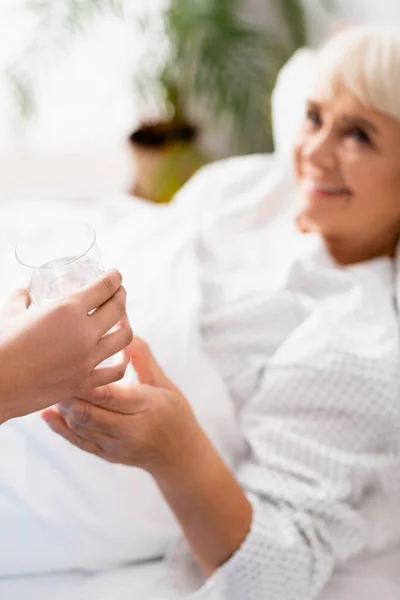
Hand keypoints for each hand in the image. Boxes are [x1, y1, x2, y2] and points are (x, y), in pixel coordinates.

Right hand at [0, 270, 132, 422]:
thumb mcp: (9, 312)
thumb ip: (22, 297)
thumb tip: (27, 291)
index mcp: (67, 309)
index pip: (104, 287)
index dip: (114, 278)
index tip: (116, 275)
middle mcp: (84, 333)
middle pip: (118, 308)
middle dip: (121, 296)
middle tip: (119, 293)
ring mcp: (87, 359)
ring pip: (124, 338)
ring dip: (125, 325)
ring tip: (121, 322)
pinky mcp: (84, 383)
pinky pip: (115, 371)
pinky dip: (120, 361)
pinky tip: (119, 355)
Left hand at [42, 337, 204, 478]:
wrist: (181, 456)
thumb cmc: (176, 414)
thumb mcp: (165, 384)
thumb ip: (144, 360)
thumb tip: (128, 334)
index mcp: (146, 406)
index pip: (109, 394)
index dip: (87, 381)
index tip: (71, 363)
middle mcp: (130, 429)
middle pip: (90, 413)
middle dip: (69, 394)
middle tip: (54, 373)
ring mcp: (118, 446)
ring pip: (81, 428)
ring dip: (64, 409)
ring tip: (51, 388)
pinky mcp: (108, 456)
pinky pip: (80, 443)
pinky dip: (61, 429)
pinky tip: (48, 415)